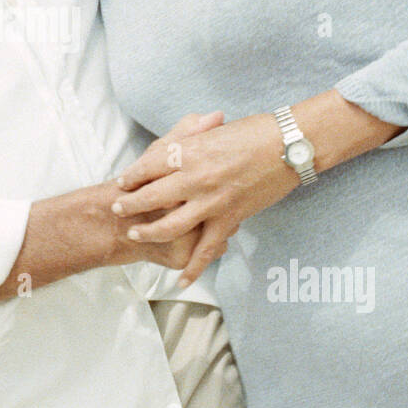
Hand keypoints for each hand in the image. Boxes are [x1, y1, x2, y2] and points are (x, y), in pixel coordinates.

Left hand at [112, 112, 299, 284]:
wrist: (290, 145)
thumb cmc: (256, 131)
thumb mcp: (216, 129)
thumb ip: (191, 133)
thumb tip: (174, 142)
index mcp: (190, 150)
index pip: (148, 166)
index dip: (131, 175)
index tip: (122, 182)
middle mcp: (194, 176)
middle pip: (149, 195)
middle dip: (129, 204)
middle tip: (116, 208)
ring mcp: (211, 201)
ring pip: (169, 225)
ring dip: (148, 231)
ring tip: (134, 233)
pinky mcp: (230, 219)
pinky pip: (207, 249)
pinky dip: (193, 267)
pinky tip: (180, 279)